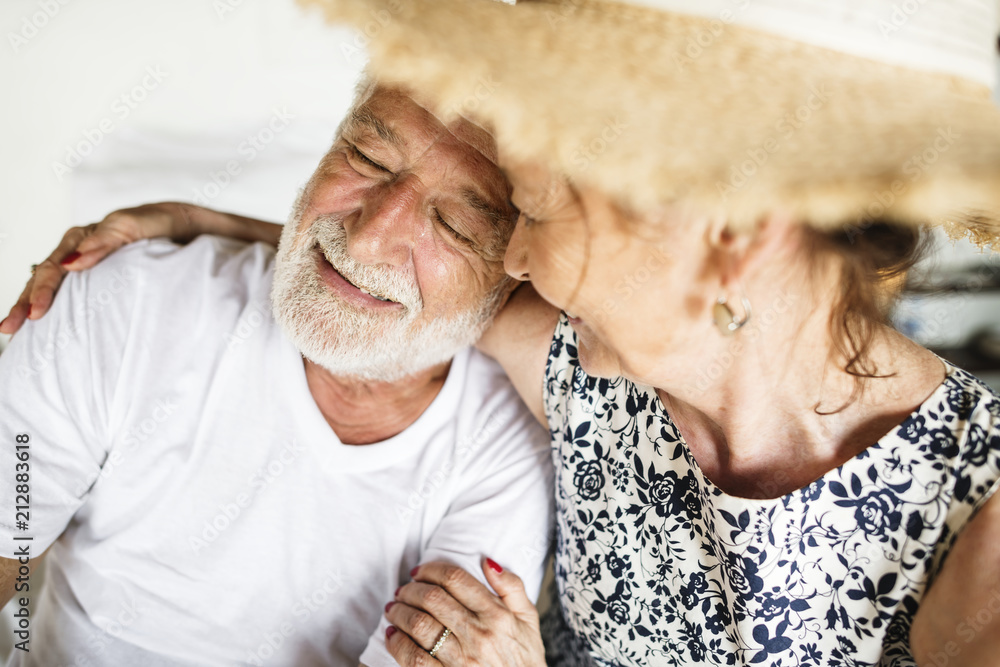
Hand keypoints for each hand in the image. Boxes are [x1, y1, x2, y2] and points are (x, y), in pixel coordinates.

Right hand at [0, 203, 195, 334]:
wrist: (191, 230)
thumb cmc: (167, 225)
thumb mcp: (141, 226)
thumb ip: (109, 240)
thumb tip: (71, 262)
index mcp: (86, 236)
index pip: (54, 267)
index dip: (42, 290)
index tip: (35, 314)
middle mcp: (81, 250)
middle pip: (45, 277)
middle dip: (25, 303)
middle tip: (9, 328)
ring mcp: (89, 266)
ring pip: (54, 287)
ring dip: (30, 306)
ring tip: (12, 331)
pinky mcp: (100, 280)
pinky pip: (71, 294)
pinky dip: (56, 309)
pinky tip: (42, 328)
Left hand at [385, 559, 545, 666]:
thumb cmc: (525, 659)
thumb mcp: (529, 619)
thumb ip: (512, 587)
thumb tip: (488, 562)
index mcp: (497, 615)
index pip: (456, 579)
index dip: (432, 570)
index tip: (420, 572)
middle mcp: (478, 634)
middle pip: (433, 598)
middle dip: (410, 589)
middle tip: (402, 589)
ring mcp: (461, 659)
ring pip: (419, 625)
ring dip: (400, 612)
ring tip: (393, 608)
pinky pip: (414, 658)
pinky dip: (398, 643)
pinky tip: (392, 635)